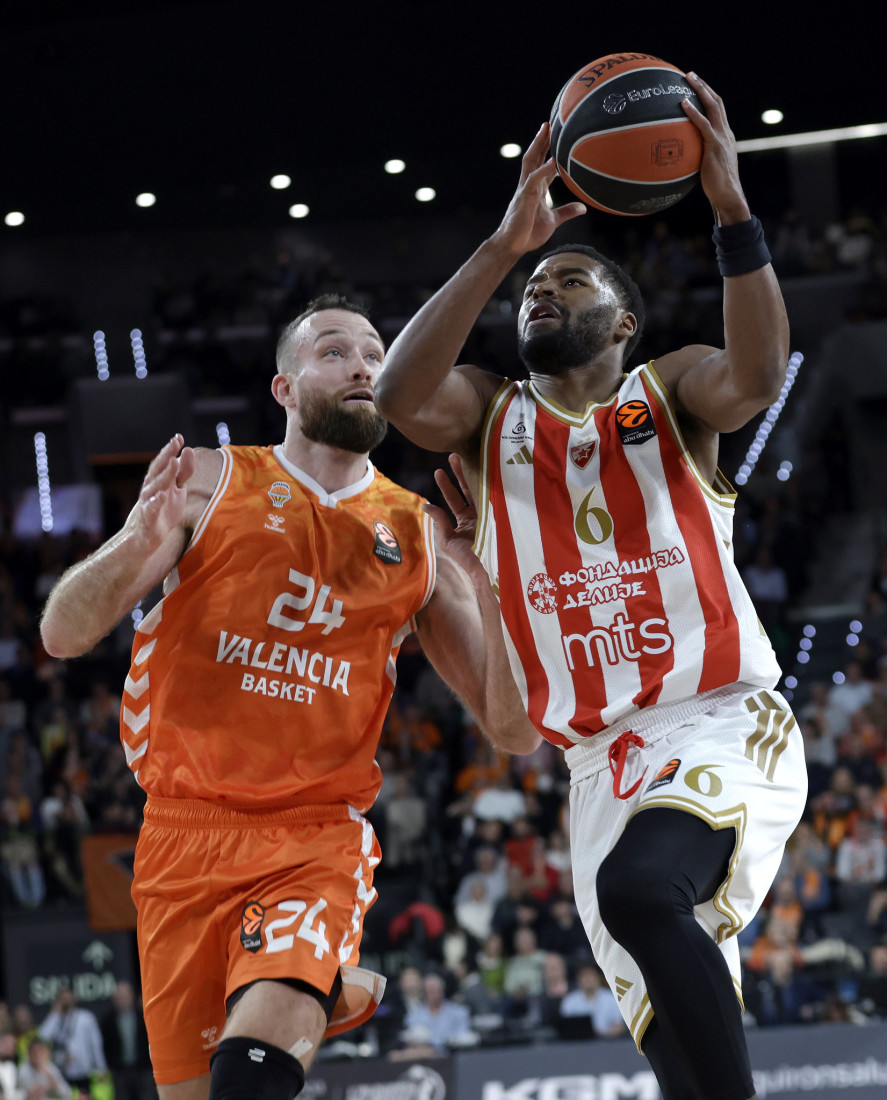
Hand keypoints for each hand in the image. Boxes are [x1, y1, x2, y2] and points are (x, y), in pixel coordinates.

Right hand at [134, 434, 195, 548]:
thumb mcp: (176, 489)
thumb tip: (188, 450)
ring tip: (174, 462)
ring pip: (155, 486)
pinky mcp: (148, 518)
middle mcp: (150, 489)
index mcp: (158, 481)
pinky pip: (151, 508)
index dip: (170, 450)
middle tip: (175, 442)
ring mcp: (147, 502)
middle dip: (166, 455)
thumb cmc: (162, 510)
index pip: (163, 462)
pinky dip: (155, 501)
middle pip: (158, 470)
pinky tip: (161, 495)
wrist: (144, 536)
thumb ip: (183, 472)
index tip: (179, 437)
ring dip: (164, 474)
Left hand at [424, 454, 483, 577]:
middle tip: (452, 456)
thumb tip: (425, 505)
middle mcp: (477, 516)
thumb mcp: (448, 540)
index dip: (446, 486)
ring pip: (479, 490)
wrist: (490, 568)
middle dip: (458, 474)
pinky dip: (488, 483)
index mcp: (464, 523)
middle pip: (467, 491)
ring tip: (461, 457)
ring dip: (471, 474)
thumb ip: (440, 522)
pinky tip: (484, 469)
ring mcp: (489, 514)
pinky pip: (493, 496)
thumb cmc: (468, 558)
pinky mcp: (500, 514)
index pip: (454, 500)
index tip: (438, 472)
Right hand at [491, 123, 585, 257]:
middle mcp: (529, 185)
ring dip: (539, 145)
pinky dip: (544, 170)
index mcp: (535, 189)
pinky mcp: (524, 198)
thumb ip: (566, 212)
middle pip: (534, 157)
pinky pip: (534, 180)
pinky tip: (553, 161)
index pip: (541, 164)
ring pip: (531, 162)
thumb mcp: (553, 221)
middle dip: (541, 140)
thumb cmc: (528, 233)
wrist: (513, 246)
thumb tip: (583, 208)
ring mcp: (525, 190)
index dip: (547, 150)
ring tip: (545, 130)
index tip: (555, 135)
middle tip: (549, 123)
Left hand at [681, 74, 749, 223]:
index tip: (697, 87)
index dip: (708, 97)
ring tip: (688, 78)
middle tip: (690, 74)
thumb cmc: (716, 187)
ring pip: (713, 106)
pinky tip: (682, 103)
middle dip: (704, 86)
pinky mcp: (715, 145)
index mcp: (726, 136)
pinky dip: (693, 112)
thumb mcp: (708, 167)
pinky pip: (703, 124)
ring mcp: (722, 137)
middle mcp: (726, 132)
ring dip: (700, 89)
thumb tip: (683, 159)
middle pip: (717, 102)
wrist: (728, 195)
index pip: (718, 111)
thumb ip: (700, 157)